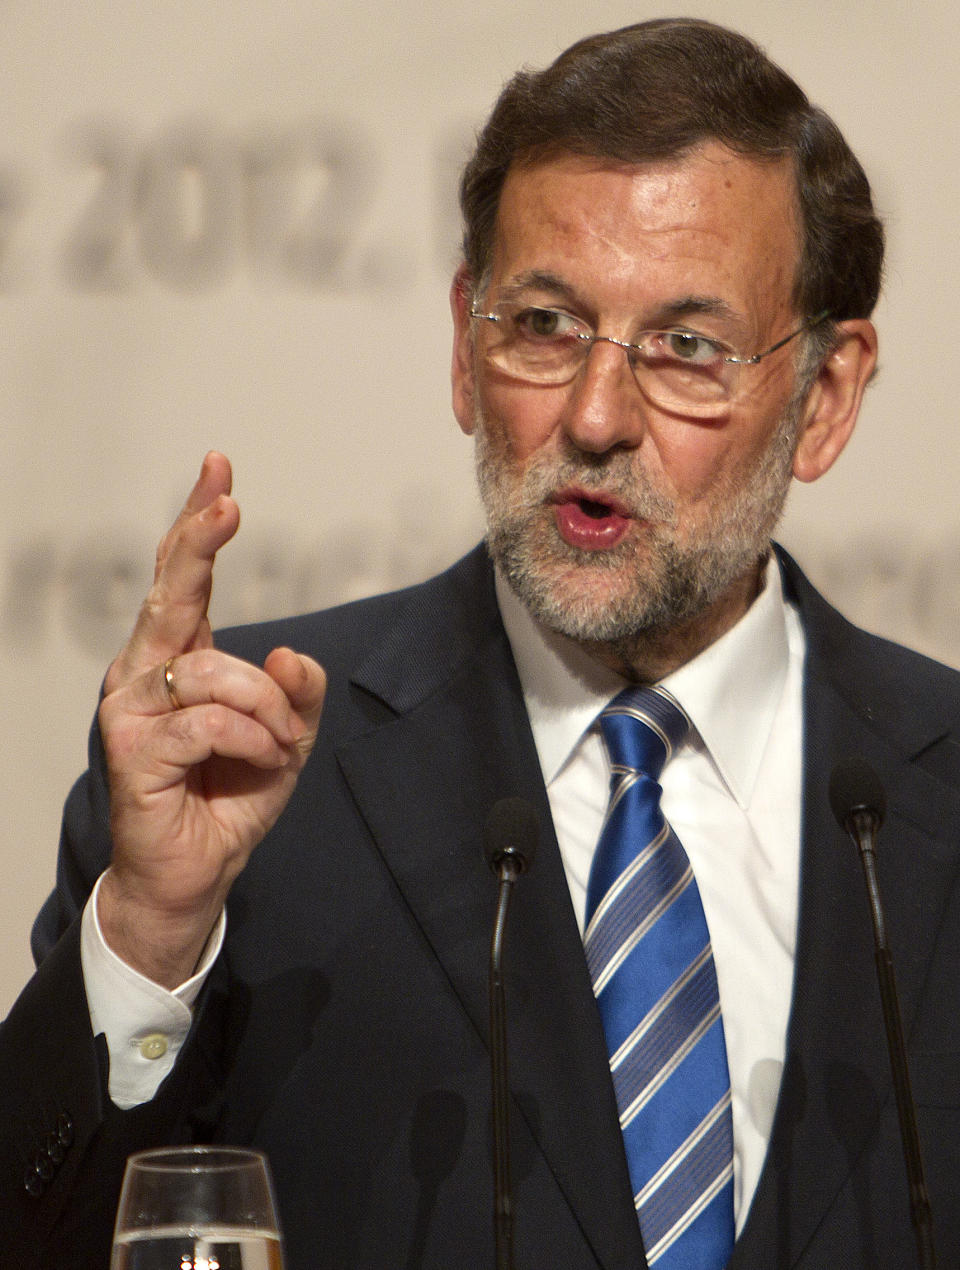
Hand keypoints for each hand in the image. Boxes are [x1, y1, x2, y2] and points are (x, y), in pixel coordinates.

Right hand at [97, 453, 325, 986]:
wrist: (195, 872)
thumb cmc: (228, 796)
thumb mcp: (284, 739)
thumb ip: (295, 695)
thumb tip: (293, 652)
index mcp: (179, 659)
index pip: (183, 577)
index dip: (198, 522)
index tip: (218, 466)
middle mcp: (145, 672)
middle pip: (171, 591)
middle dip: (200, 541)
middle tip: (227, 501)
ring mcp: (130, 708)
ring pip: (214, 669)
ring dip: (266, 707)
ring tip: (278, 743)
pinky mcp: (132, 748)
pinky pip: (209, 720)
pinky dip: (251, 737)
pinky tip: (259, 759)